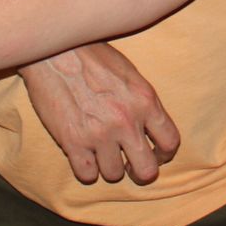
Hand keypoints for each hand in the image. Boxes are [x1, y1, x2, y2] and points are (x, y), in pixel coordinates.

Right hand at [19, 43, 179, 184]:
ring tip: (100, 151)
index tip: (155, 154)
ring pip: (114, 175)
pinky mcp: (73, 142)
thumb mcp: (130, 73)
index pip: (170, 142)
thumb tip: (150, 128)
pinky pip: (87, 175)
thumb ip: (143, 102)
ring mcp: (99, 133)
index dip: (164, 154)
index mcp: (145, 100)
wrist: (55, 50)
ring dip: (108, 166)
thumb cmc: (93, 56)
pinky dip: (86, 168)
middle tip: (129, 164)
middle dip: (139, 171)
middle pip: (147, 170)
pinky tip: (83, 154)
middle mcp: (126, 120)